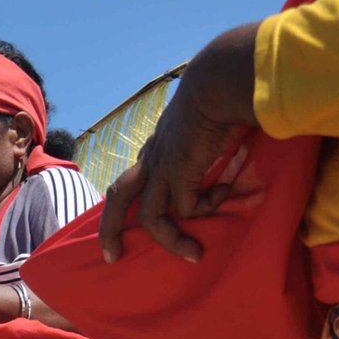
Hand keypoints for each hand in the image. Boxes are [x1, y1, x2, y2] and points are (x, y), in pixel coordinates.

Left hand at [98, 23, 259, 264]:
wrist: (217, 83)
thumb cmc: (220, 95)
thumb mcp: (211, 125)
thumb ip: (212, 145)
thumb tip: (228, 168)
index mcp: (157, 145)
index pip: (135, 176)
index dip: (132, 198)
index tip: (132, 218)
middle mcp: (152, 157)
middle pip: (118, 196)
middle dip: (110, 228)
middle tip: (111, 255)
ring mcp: (161, 167)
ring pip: (149, 216)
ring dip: (169, 239)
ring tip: (192, 254)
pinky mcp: (177, 173)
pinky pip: (188, 208)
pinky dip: (207, 208)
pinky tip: (226, 193)